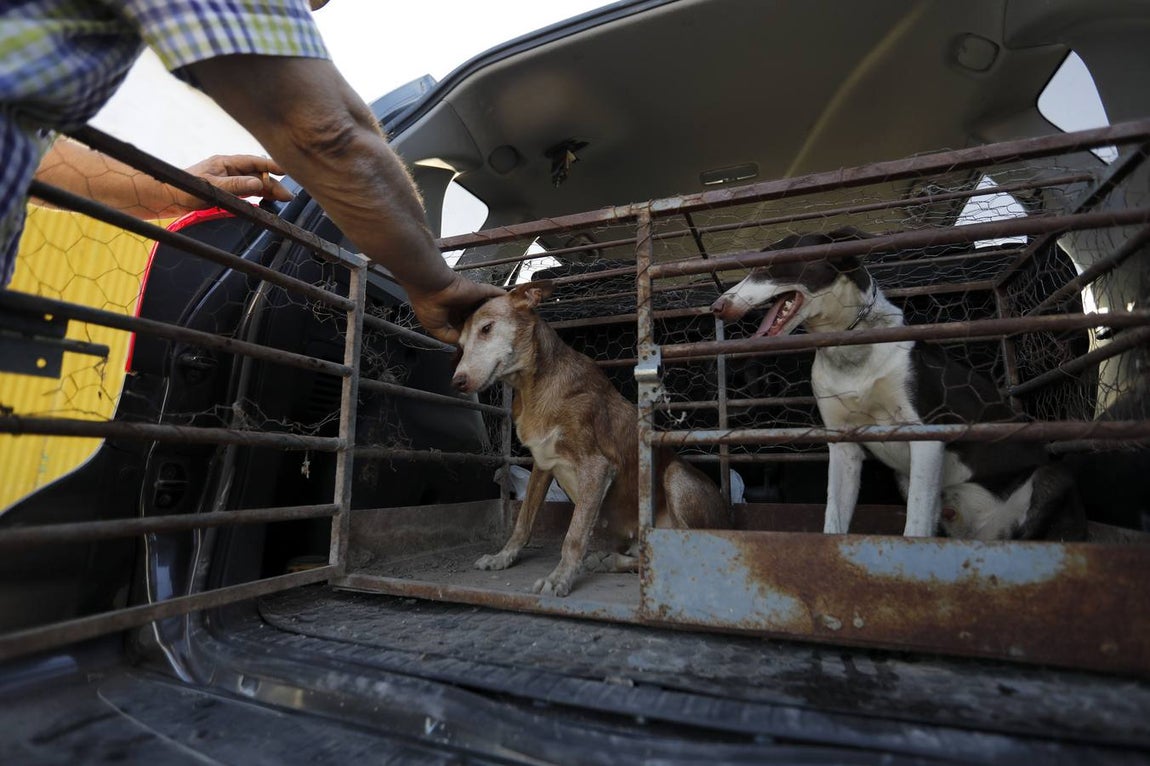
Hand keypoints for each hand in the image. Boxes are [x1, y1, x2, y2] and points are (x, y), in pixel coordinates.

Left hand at [175, 154, 294, 211]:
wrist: (166, 196)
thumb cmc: (184, 188)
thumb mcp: (212, 187)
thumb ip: (236, 186)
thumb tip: (259, 185)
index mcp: (226, 162)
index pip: (255, 162)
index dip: (272, 166)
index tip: (288, 169)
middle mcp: (229, 169)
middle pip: (257, 175)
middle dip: (274, 184)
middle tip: (289, 196)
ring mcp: (228, 180)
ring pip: (254, 184)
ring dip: (268, 191)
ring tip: (283, 199)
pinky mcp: (225, 191)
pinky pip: (247, 192)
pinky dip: (258, 196)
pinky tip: (267, 201)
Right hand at [407, 274, 503, 343]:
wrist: (431, 286)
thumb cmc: (429, 305)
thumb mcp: (436, 328)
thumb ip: (449, 337)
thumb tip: (461, 342)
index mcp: (450, 314)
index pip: (463, 325)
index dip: (469, 333)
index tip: (476, 343)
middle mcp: (461, 306)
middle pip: (476, 317)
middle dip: (483, 325)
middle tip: (494, 336)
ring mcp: (470, 297)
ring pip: (485, 305)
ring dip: (493, 311)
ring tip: (505, 322)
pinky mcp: (478, 290)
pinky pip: (492, 292)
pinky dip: (501, 295)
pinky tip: (509, 302)